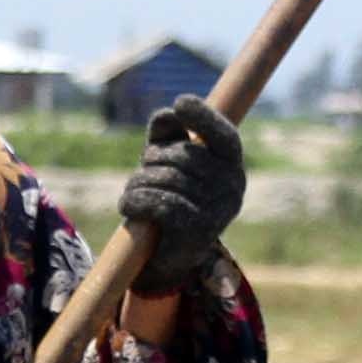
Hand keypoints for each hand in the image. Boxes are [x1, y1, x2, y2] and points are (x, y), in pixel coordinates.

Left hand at [119, 98, 245, 292]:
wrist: (166, 259)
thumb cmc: (168, 202)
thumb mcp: (169, 165)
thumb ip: (168, 137)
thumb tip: (166, 114)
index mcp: (231, 167)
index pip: (224, 135)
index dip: (203, 117)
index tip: (180, 102)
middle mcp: (233, 187)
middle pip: (184, 155)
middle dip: (152, 159)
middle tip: (140, 174)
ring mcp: (219, 210)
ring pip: (167, 178)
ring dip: (138, 183)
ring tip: (132, 193)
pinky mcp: (198, 231)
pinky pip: (159, 203)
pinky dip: (135, 201)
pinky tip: (128, 206)